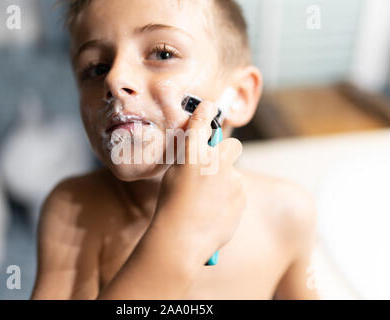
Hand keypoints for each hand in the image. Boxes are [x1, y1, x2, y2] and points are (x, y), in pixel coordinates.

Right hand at [151, 100, 245, 264]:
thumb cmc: (171, 206)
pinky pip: (236, 191)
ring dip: (224, 181)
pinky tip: (213, 211)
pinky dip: (228, 198)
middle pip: (231, 146)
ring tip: (206, 201)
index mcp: (193, 154)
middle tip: (213, 167)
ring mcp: (232, 180)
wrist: (183, 238)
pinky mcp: (242, 197)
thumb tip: (198, 148)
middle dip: (225, 152)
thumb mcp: (173, 175)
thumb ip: (188, 157)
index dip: (204, 112)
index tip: (208, 107)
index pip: (202, 123)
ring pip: (232, 174)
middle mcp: (216, 162)